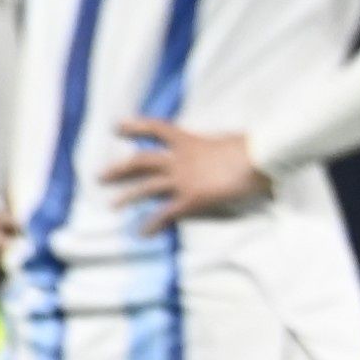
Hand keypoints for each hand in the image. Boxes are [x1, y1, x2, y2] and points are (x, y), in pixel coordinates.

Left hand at [103, 119, 268, 230]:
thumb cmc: (253, 147)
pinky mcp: (191, 199)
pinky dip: (153, 223)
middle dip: (119, 169)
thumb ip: (220, 146)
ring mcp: (182, 179)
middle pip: (140, 162)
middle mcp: (178, 159)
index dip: (135, 126)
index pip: (156, 129)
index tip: (117, 127)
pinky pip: (166, 213)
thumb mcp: (231, 140)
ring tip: (112, 206)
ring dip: (127, 197)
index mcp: (188, 140)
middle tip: (101, 176)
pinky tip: (143, 233)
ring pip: (146, 188)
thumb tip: (229, 148)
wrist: (259, 157)